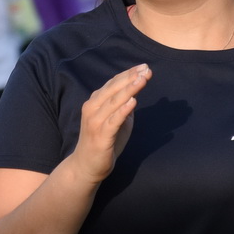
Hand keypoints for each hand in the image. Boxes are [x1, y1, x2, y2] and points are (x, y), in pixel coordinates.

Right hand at [69, 64, 149, 184]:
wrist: (86, 166)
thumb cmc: (104, 142)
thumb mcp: (117, 120)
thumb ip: (124, 106)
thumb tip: (137, 91)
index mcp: (96, 102)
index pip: (113, 83)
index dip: (128, 74)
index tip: (144, 67)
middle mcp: (92, 108)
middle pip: (114, 89)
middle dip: (131, 78)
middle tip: (146, 69)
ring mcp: (95, 121)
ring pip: (114, 101)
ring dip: (129, 89)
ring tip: (142, 79)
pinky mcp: (100, 136)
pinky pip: (113, 120)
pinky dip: (123, 110)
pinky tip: (133, 101)